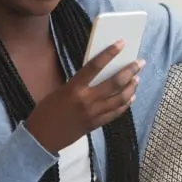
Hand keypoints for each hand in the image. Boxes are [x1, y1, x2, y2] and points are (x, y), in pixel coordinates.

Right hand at [26, 40, 143, 152]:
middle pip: (114, 83)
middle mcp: (86, 100)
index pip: (95, 66)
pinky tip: (130, 97)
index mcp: (74, 88)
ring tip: (137, 79)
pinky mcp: (96, 124)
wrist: (42, 138)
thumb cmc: (46, 111)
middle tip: (140, 62)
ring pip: (120, 99)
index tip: (121, 43)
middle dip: (130, 71)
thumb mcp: (60, 91)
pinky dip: (125, 104)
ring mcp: (93, 114)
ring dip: (131, 87)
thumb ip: (79, 83)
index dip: (109, 53)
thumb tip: (99, 74)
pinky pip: (115, 113)